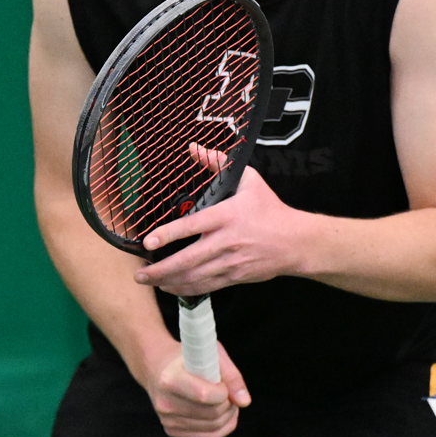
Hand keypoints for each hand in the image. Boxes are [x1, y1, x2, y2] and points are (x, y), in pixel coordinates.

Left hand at [135, 163, 309, 294]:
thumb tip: (194, 148)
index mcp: (227, 216)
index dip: (168, 235)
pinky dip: (186, 289)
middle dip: (160, 269)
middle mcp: (226, 241)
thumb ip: (218, 163)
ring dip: (169, 281)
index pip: (192, 226)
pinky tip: (171, 287)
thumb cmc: (270, 209)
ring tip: (148, 281)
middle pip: (188, 259)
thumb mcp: (248, 180)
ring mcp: (230, 262)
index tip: (147, 242)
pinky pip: (207, 286)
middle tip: (138, 274)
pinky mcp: (235, 276)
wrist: (296, 241)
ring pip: (194, 277)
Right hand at [144, 342, 251, 436]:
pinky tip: (222, 412)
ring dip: (228, 415)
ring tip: (226, 400)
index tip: (223, 382)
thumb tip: (245, 402)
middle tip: (228, 391)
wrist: (158, 368)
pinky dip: (222, 426)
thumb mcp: (211, 353)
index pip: (204, 395)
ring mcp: (167, 420)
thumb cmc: (188, 357)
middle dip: (228, 403)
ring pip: (213, 428)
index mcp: (170, 379)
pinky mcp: (172, 431)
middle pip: (212, 414)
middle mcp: (165, 403)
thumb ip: (232, 376)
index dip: (224, 391)